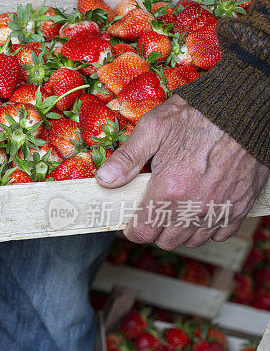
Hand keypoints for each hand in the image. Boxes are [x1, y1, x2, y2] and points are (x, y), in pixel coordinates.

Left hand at [95, 95, 267, 248]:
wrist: (245, 109)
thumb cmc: (199, 115)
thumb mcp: (154, 128)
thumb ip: (127, 158)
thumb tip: (104, 179)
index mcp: (170, 189)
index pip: (144, 231)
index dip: (133, 229)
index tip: (131, 221)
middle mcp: (196, 205)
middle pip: (167, 240)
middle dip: (155, 230)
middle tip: (151, 211)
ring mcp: (221, 207)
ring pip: (193, 240)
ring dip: (180, 230)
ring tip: (174, 209)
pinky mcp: (241, 205)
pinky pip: (220, 234)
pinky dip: (207, 228)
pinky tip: (199, 210)